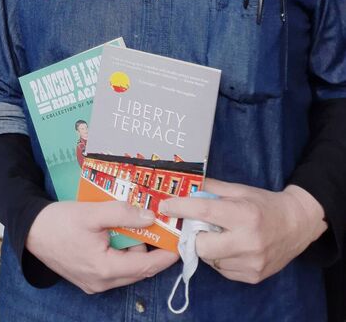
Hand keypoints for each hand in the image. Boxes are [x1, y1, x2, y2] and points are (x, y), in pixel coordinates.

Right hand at [25, 200, 178, 293]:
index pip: (145, 267)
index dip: (165, 255)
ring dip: (134, 248)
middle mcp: (101, 282)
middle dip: (149, 248)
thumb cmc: (58, 222)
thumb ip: (122, 214)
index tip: (180, 241)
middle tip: (157, 225)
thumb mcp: (91, 213)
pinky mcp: (87, 277)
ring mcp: (93, 282)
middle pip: (137, 269)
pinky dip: (121, 252)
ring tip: (134, 224)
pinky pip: (113, 267)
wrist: (29, 229)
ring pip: (126, 268)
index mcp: (104, 269)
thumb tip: (150, 216)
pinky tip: (118, 233)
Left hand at [159, 177, 326, 283]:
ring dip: (207, 247)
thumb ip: (211, 189)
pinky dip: (219, 259)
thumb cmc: (264, 204)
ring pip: (210, 260)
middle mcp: (248, 242)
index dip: (180, 208)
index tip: (165, 206)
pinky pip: (223, 270)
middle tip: (196, 226)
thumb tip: (184, 185)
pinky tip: (229, 247)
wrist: (297, 224)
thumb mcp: (239, 189)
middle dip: (194, 235)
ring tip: (218, 235)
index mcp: (243, 215)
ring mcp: (251, 263)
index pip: (203, 212)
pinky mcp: (253, 277)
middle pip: (202, 245)